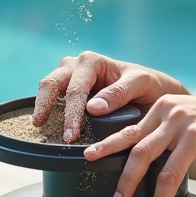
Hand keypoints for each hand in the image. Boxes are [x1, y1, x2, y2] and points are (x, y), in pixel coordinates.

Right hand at [33, 51, 186, 142]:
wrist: (153, 91)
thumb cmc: (148, 84)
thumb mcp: (141, 83)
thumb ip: (119, 93)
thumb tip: (92, 107)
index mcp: (91, 61)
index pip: (75, 89)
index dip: (71, 113)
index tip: (71, 135)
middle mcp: (76, 66)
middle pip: (52, 84)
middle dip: (46, 107)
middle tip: (46, 129)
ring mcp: (70, 77)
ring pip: (47, 89)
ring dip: (44, 109)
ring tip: (43, 130)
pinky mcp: (68, 92)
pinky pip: (53, 100)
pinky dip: (49, 112)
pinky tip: (48, 128)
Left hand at [83, 95, 195, 196]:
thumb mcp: (190, 123)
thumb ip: (168, 133)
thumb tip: (147, 157)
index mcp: (163, 105)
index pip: (129, 125)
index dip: (109, 143)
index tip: (91, 156)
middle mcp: (168, 109)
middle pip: (130, 140)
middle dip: (108, 161)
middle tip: (94, 175)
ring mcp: (181, 122)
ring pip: (145, 156)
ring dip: (129, 184)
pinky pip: (171, 172)